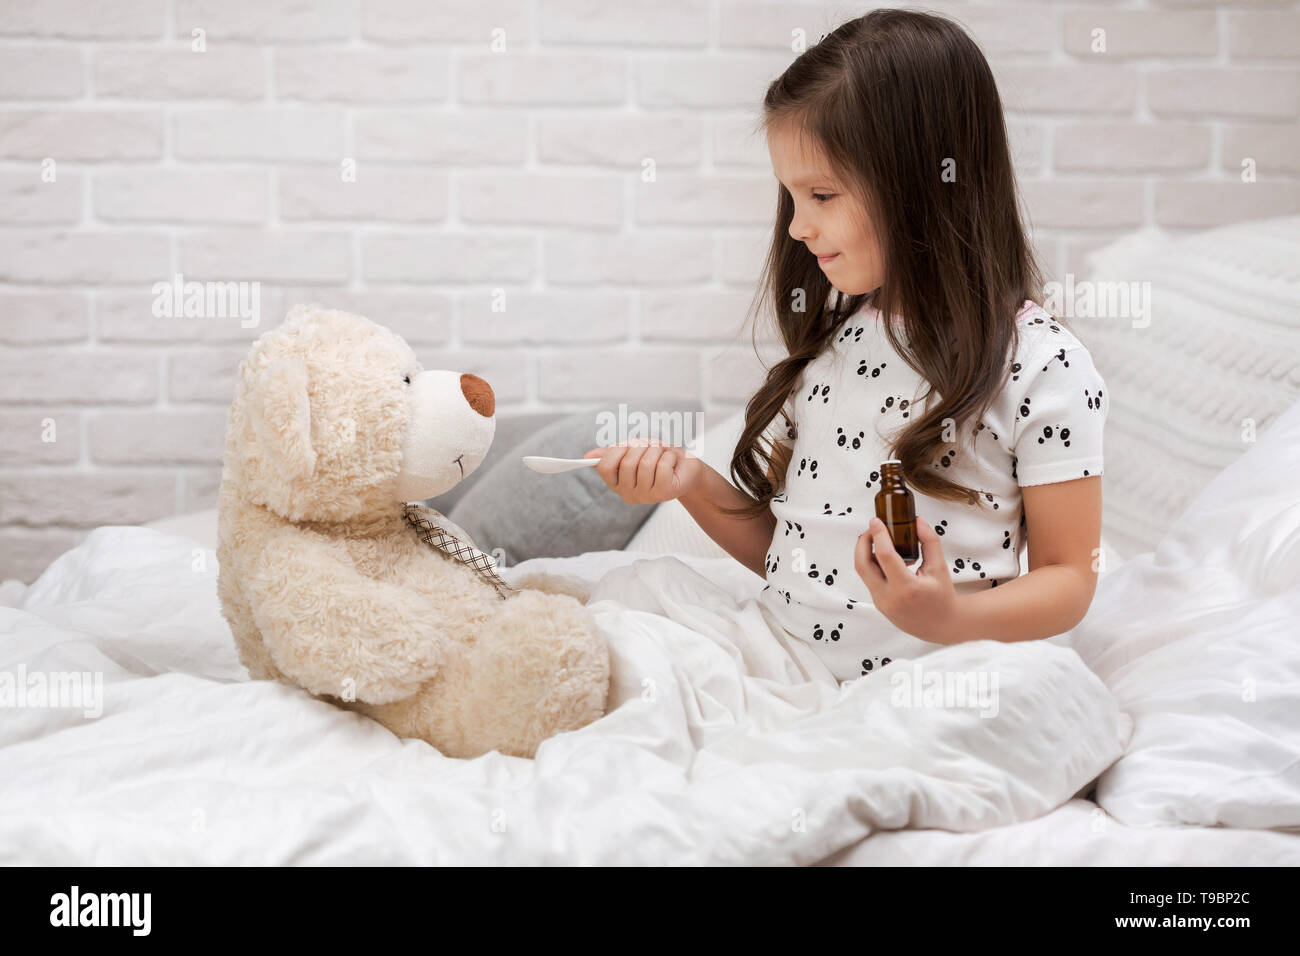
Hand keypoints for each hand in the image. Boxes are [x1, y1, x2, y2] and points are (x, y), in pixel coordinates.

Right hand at [582, 438, 705, 505]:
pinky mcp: (664, 493)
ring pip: (645, 464)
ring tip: (662, 453)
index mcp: (617, 484)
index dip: (615, 451)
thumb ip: (611, 453)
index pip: (605, 467)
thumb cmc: (657, 457)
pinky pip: (661, 467)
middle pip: (626, 463)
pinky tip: (672, 461)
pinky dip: (668, 456)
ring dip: (657, 450)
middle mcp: (629, 494)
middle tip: (651, 447)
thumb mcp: (632, 450)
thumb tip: (587, 456)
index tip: (627, 445)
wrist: (685, 467)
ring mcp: (646, 496)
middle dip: (641, 447)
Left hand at [854, 515, 961, 643]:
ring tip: (879, 540)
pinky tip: (884, 557)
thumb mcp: (940, 567)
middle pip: (862, 564)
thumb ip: (929, 541)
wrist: (942, 625)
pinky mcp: (878, 604)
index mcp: (907, 588)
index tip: (876, 521)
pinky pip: (869, 579)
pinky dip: (873, 564)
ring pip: (863, 571)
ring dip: (866, 552)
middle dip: (863, 542)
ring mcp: (881, 603)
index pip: (884, 556)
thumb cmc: (942, 596)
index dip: (878, 535)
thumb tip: (918, 520)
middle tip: (873, 528)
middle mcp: (889, 597)